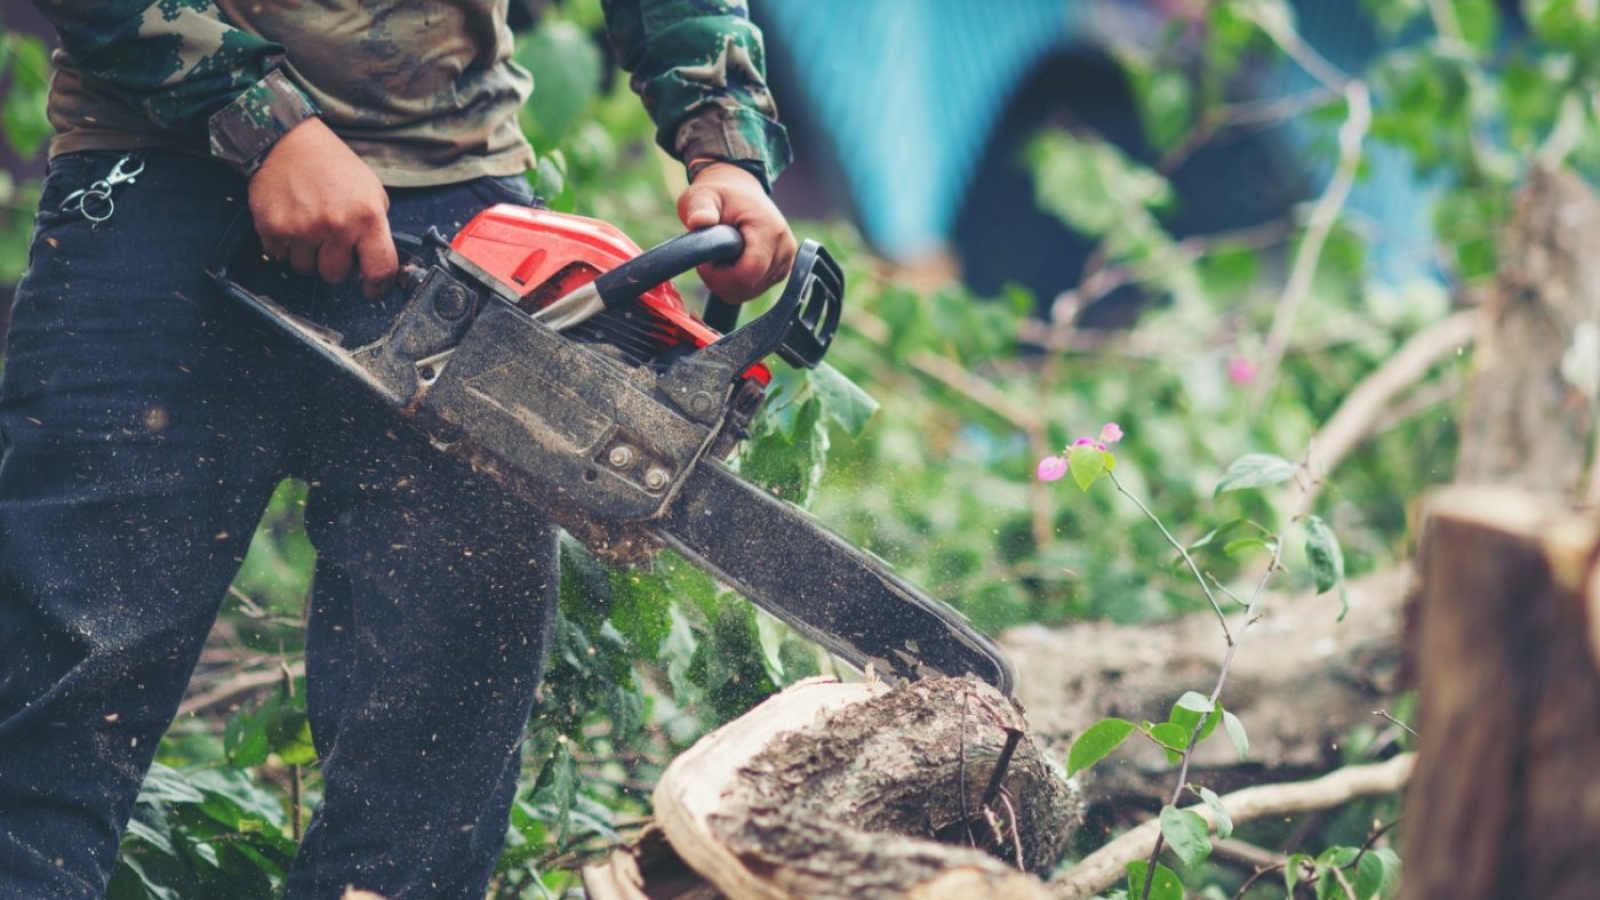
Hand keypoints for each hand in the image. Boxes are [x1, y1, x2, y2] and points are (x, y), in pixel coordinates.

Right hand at [247, 117, 397, 298]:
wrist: (289, 141)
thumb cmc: (334, 166)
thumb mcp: (371, 191)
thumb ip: (375, 228)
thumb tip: (376, 261)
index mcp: (367, 218)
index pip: (380, 269)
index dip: (378, 286)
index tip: (372, 289)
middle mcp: (335, 227)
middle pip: (335, 276)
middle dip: (335, 265)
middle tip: (331, 243)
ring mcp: (302, 230)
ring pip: (305, 269)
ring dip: (308, 257)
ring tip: (309, 229)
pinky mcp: (272, 228)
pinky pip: (279, 257)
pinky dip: (284, 247)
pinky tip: (290, 224)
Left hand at [677, 163, 797, 302]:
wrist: (739, 190)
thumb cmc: (720, 194)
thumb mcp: (702, 196)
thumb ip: (700, 208)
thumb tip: (699, 221)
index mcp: (770, 229)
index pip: (749, 274)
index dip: (721, 277)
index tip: (704, 263)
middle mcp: (784, 247)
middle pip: (750, 287)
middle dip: (722, 281)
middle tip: (708, 260)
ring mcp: (786, 259)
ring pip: (752, 291)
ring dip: (729, 283)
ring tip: (719, 258)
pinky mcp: (782, 268)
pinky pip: (755, 289)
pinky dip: (738, 283)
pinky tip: (731, 264)